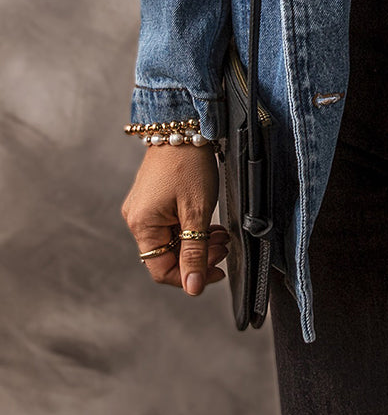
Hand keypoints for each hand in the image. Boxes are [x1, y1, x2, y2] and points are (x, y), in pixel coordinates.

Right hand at [121, 144, 228, 296]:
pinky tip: (209, 225)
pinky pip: (170, 226)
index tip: (217, 271)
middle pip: (167, 255)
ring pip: (171, 241)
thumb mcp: (197, 212)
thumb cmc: (189, 165)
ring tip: (221, 235)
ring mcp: (143, 209)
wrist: (183, 127)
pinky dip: (190, 229)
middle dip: (198, 256)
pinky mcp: (152, 201)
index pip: (161, 270)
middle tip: (224, 246)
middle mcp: (137, 220)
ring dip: (197, 243)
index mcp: (142, 225)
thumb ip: (194, 252)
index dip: (189, 276)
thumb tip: (193, 288)